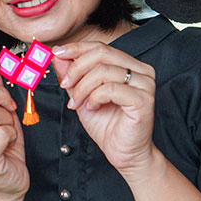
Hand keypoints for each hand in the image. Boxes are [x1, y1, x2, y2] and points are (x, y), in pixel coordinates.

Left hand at [52, 42, 156, 176]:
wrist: (124, 153)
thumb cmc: (107, 125)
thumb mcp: (82, 94)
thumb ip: (72, 74)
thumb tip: (57, 55)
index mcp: (129, 65)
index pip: (100, 46)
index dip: (75, 48)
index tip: (56, 54)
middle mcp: (141, 71)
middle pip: (101, 53)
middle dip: (76, 68)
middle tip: (64, 84)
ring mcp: (145, 85)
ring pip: (103, 71)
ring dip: (82, 88)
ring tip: (77, 103)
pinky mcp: (144, 100)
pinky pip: (111, 89)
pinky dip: (94, 97)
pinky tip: (91, 108)